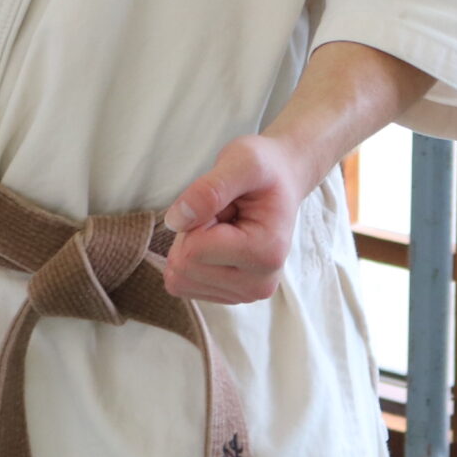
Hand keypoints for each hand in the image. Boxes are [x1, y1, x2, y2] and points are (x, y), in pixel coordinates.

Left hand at [159, 133, 307, 304]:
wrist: (281, 179)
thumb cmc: (264, 169)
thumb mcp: (240, 162)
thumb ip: (208, 190)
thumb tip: (175, 222)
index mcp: (266, 253)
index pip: (194, 250)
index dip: (195, 218)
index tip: (222, 202)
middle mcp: (259, 283)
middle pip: (185, 268)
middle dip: (191, 233)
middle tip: (222, 212)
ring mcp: (245, 293)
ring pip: (181, 279)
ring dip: (192, 245)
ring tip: (223, 224)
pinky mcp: (231, 295)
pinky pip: (184, 284)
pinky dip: (192, 258)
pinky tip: (219, 240)